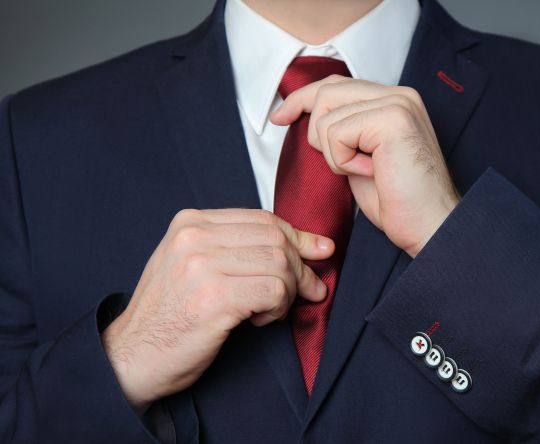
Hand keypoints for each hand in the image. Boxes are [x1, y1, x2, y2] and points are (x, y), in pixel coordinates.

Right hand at [101, 209, 332, 412]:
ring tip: (270, 310)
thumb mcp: (193, 266)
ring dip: (288, 291)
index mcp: (190, 223)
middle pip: (276, 239)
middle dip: (301, 267)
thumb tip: (306, 244)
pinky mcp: (213, 298)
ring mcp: (201, 266)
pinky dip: (278, 308)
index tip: (320, 251)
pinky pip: (274, 291)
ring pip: (279, 264)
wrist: (129, 357)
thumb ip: (236, 248)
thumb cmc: (170, 315)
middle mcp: (194, 237)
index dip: (298, 236)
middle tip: (309, 291)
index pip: (263, 219)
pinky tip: (259, 321)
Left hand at [270, 76, 459, 256]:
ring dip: (334, 154)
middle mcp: (400, 94)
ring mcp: (398, 104)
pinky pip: (336, 133)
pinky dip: (343, 161)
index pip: (336, 83)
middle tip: (341, 166)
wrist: (431, 226)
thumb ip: (344, 131)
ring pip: (327, 115)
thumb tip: (305, 116)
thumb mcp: (361, 158)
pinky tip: (371, 173)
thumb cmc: (399, 202)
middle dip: (316, 132)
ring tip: (365, 171)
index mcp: (395, 99)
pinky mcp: (392, 119)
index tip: (279, 117)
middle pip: (326, 92)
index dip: (302, 99)